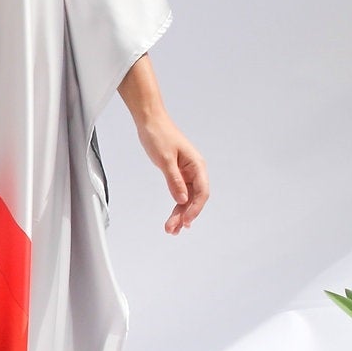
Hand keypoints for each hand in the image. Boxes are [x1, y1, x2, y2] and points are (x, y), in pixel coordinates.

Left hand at [133, 110, 208, 234]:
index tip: (186, 221)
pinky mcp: (177, 173)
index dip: (195, 209)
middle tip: (173, 230)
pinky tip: (174, 216)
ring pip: (187, 198)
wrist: (149, 120)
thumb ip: (174, 180)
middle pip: (195, 198)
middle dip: (185, 215)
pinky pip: (180, 192)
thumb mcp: (165, 159)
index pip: (202, 192)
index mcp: (197, 165)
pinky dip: (176, 204)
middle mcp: (195, 170)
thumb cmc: (158, 134)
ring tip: (171, 229)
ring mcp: (187, 172)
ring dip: (180, 213)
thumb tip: (182, 200)